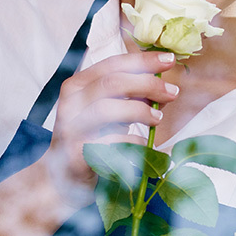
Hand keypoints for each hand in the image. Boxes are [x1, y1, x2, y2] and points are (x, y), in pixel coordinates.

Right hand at [40, 49, 178, 202]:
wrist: (64, 175)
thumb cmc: (92, 137)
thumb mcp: (109, 111)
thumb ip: (131, 97)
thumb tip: (165, 88)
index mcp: (77, 85)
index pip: (112, 64)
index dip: (142, 61)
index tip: (168, 60)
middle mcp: (70, 103)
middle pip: (112, 83)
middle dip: (147, 85)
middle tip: (172, 93)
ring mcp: (71, 128)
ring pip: (107, 109)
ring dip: (139, 111)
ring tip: (158, 118)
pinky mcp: (77, 153)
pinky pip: (110, 142)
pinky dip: (134, 141)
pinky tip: (144, 144)